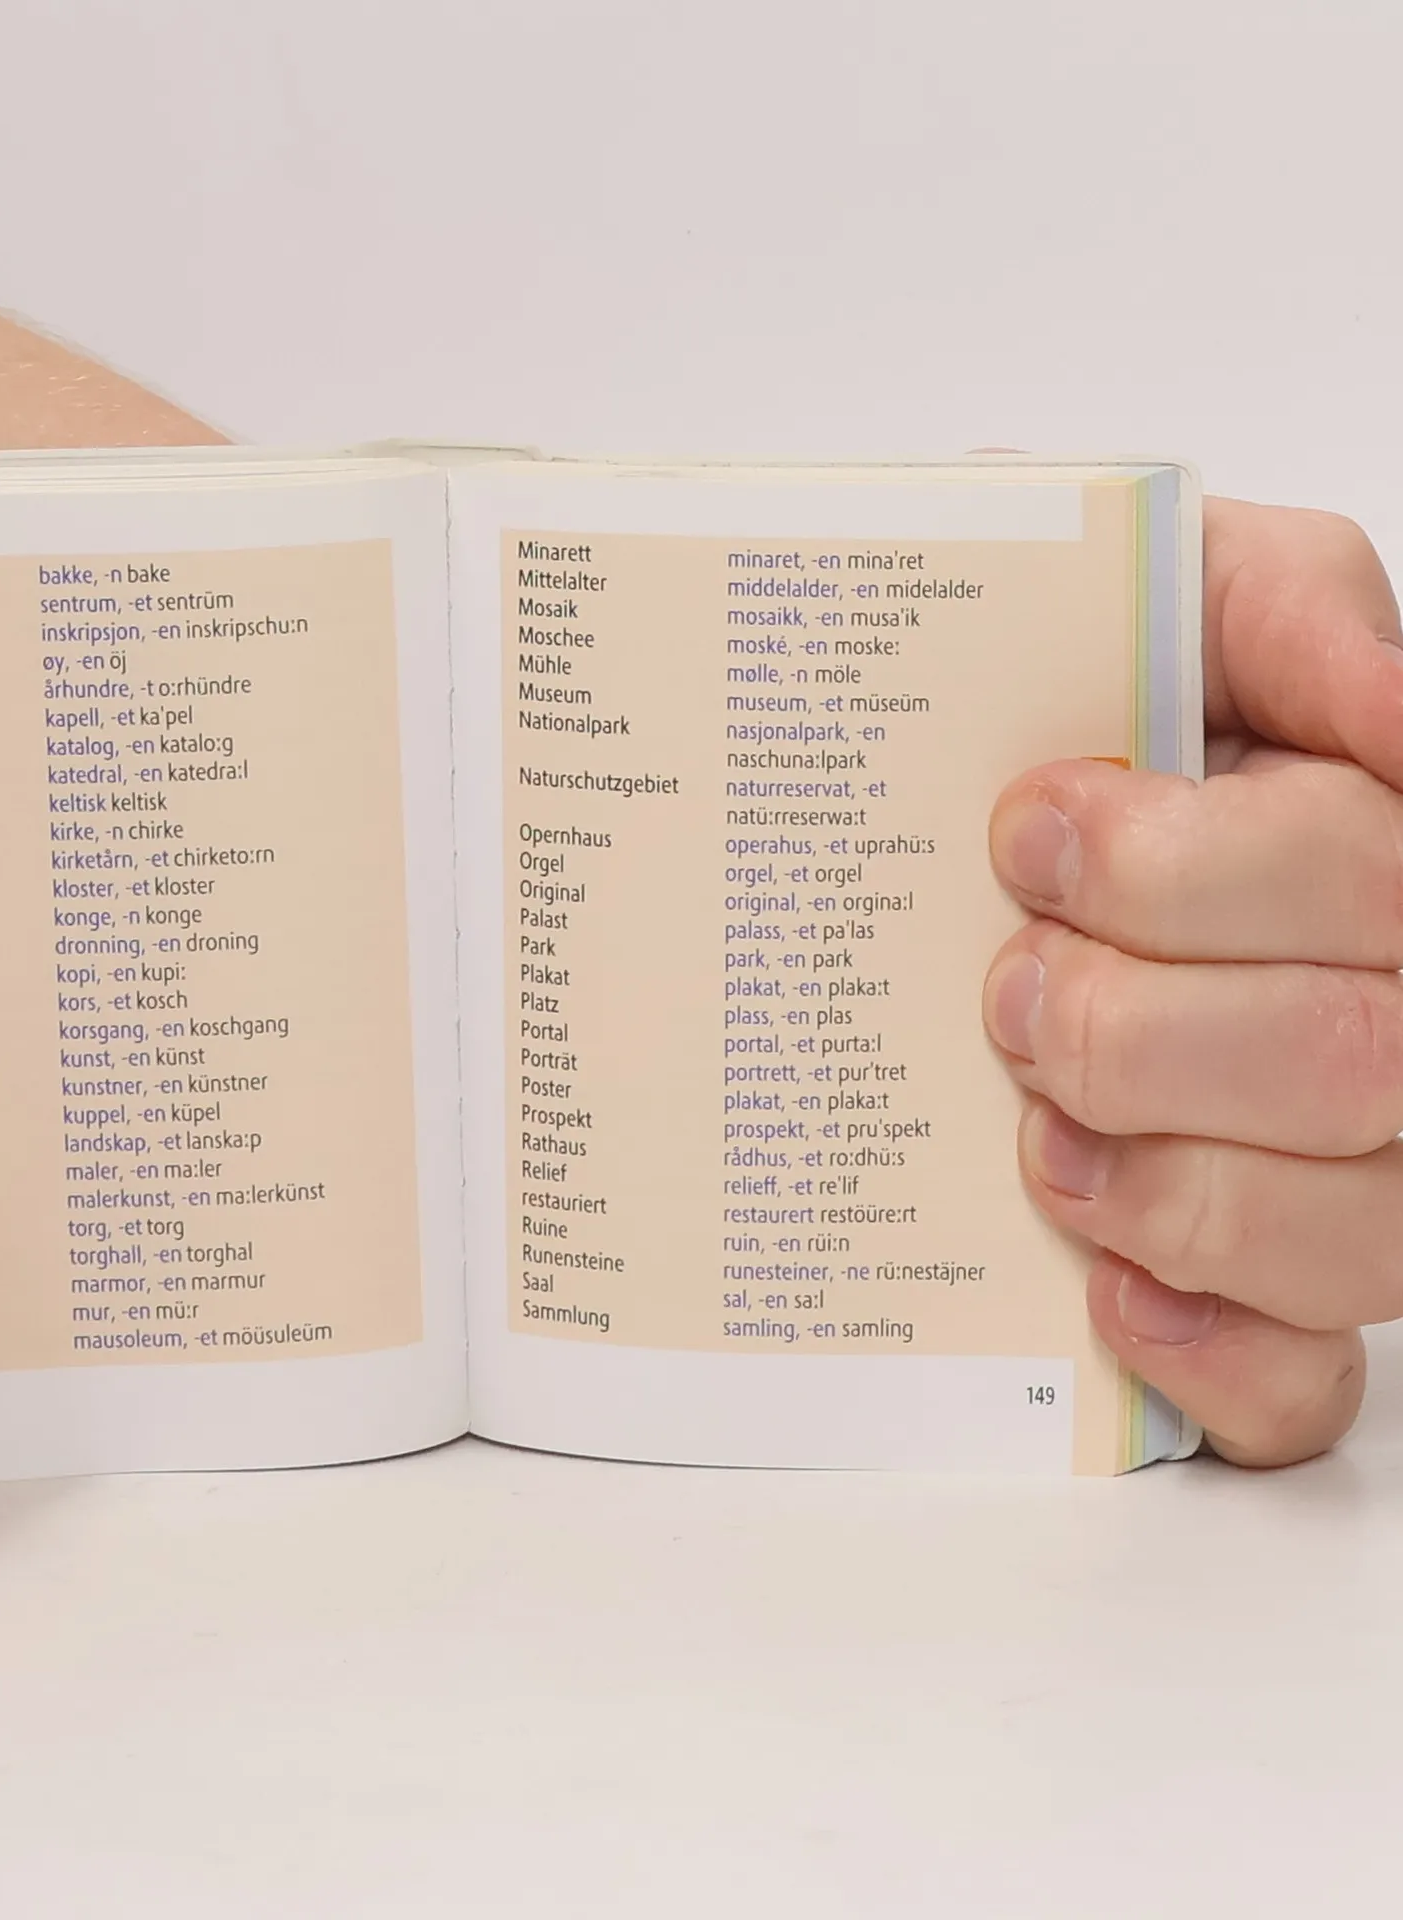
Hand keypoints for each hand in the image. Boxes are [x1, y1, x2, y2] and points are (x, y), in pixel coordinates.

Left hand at [987, 500, 1402, 1465]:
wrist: (1004, 818)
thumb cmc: (1104, 696)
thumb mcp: (1195, 593)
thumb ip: (1295, 611)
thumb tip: (1401, 710)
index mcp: (1385, 845)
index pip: (1362, 874)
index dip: (1184, 868)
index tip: (1030, 829)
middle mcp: (1401, 1016)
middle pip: (1354, 1059)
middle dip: (1137, 1028)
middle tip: (1006, 988)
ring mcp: (1365, 1171)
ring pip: (1351, 1232)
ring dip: (1168, 1186)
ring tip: (1036, 1133)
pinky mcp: (1292, 1304)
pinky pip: (1306, 1388)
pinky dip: (1211, 1357)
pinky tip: (1109, 1294)